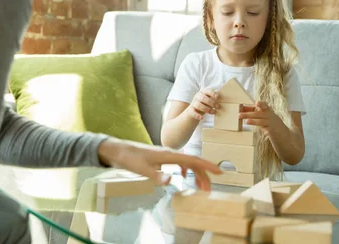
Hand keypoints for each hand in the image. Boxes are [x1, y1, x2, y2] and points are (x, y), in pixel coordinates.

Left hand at [97, 138, 222, 190]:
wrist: (119, 150)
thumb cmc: (130, 158)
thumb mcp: (142, 170)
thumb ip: (156, 175)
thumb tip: (170, 180)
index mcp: (169, 155)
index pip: (193, 160)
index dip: (207, 166)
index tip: (220, 172)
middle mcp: (170, 153)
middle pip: (193, 163)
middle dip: (204, 175)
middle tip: (209, 189)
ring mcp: (166, 155)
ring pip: (187, 163)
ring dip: (196, 173)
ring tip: (201, 186)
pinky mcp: (161, 158)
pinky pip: (179, 163)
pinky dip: (186, 170)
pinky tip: (184, 177)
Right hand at [185, 88, 218, 120]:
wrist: (193, 112)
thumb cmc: (204, 104)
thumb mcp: (209, 101)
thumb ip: (214, 99)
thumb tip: (224, 100)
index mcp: (202, 92)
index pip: (206, 91)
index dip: (212, 93)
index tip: (217, 97)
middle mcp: (197, 96)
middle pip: (202, 98)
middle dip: (211, 102)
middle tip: (218, 107)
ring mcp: (193, 103)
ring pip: (198, 105)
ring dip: (206, 109)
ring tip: (213, 112)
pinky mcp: (190, 110)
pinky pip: (192, 112)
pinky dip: (197, 115)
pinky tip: (201, 118)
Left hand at [238, 101, 275, 135]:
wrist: (280, 130)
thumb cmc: (267, 120)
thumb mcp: (261, 114)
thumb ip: (252, 110)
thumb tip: (241, 108)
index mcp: (266, 110)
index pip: (264, 105)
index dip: (261, 104)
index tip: (256, 103)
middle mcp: (269, 115)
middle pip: (258, 114)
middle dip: (249, 114)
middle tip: (239, 115)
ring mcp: (271, 123)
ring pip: (262, 122)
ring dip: (254, 121)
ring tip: (247, 121)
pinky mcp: (272, 131)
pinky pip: (269, 130)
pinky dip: (267, 131)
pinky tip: (266, 133)